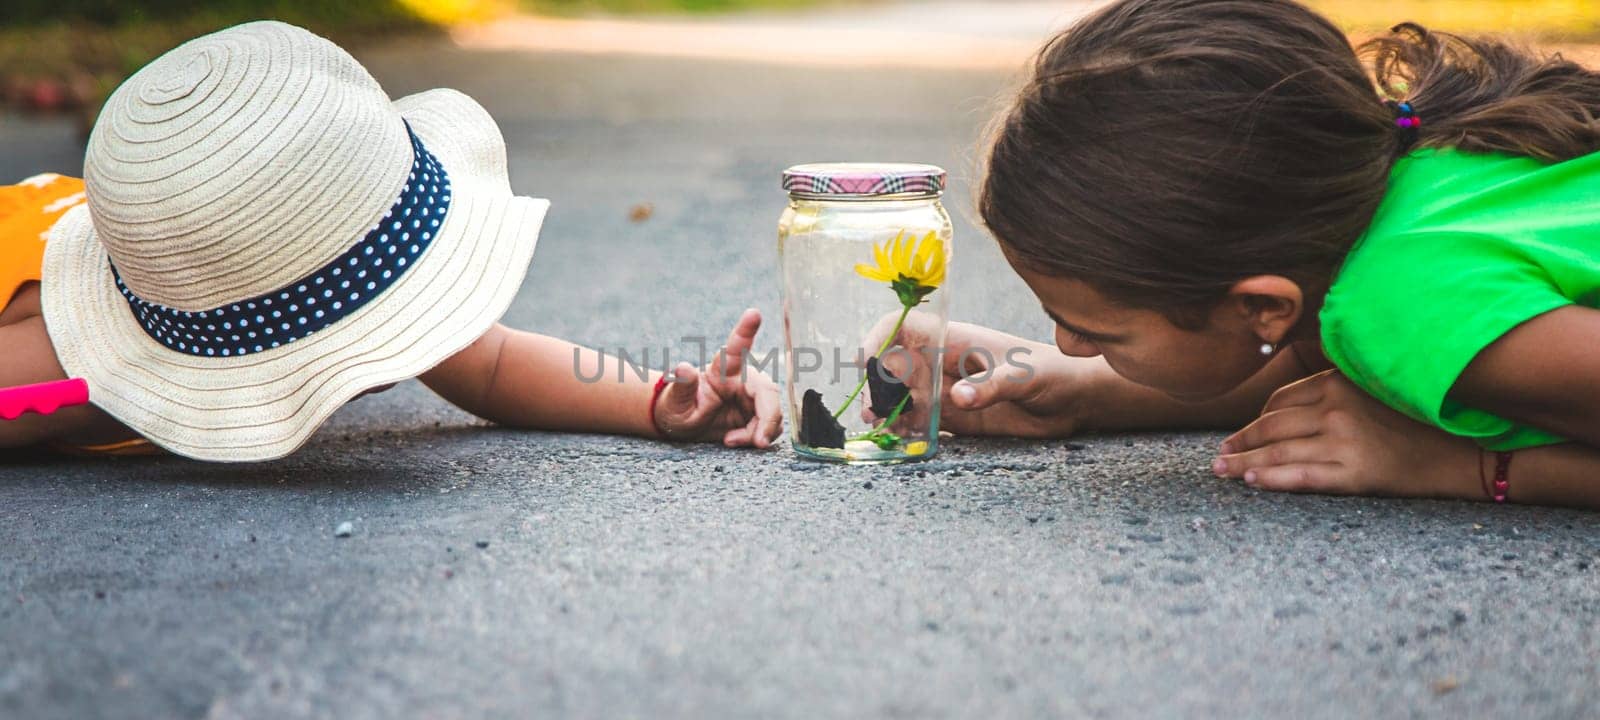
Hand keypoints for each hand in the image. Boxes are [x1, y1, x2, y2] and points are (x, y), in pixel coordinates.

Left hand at [654, 308, 782, 447]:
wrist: (681, 424)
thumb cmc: (676, 408)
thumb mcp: (673, 402)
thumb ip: (681, 386)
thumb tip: (681, 368)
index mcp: (721, 369)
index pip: (735, 347)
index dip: (746, 330)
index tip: (753, 313)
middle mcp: (741, 378)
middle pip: (768, 391)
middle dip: (769, 417)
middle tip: (759, 442)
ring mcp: (751, 396)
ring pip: (772, 411)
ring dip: (760, 431)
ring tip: (730, 440)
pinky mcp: (756, 412)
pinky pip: (769, 426)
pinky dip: (756, 437)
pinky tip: (734, 440)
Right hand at [866, 318, 1089, 437]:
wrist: (1074, 400)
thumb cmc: (1054, 373)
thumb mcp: (1025, 376)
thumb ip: (993, 385)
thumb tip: (958, 398)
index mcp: (955, 340)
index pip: (904, 329)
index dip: (879, 338)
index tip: (866, 361)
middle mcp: (943, 364)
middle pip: (894, 366)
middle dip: (877, 383)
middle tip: (873, 407)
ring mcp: (946, 391)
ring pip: (902, 397)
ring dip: (886, 408)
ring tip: (878, 424)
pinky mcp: (955, 418)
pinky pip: (920, 422)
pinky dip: (904, 429)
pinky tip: (896, 438)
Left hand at [1214, 370, 1479, 497]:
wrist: (1470, 449)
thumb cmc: (1423, 421)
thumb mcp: (1377, 390)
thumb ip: (1340, 390)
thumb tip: (1299, 402)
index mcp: (1340, 383)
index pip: (1282, 399)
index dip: (1258, 417)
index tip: (1244, 430)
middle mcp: (1337, 408)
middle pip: (1272, 424)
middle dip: (1241, 440)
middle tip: (1220, 452)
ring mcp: (1345, 440)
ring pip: (1278, 450)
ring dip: (1243, 461)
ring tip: (1220, 470)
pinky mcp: (1356, 472)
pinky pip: (1302, 475)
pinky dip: (1272, 477)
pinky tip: (1251, 480)